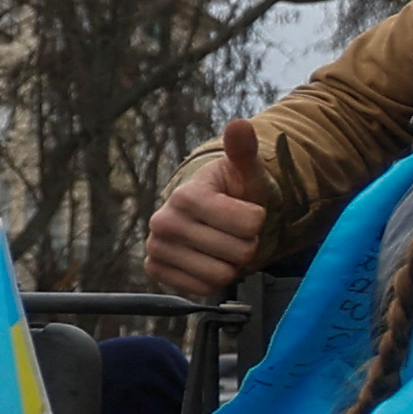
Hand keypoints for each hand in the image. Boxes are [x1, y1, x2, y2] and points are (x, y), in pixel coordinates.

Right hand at [141, 118, 270, 300]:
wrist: (207, 216)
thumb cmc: (232, 193)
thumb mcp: (244, 172)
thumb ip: (243, 151)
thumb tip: (239, 124)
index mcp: (186, 195)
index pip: (250, 224)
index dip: (257, 221)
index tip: (244, 211)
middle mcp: (162, 222)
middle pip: (239, 252)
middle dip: (247, 244)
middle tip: (233, 232)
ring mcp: (155, 248)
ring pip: (222, 275)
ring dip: (231, 264)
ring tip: (221, 245)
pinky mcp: (155, 271)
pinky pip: (203, 289)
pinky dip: (213, 278)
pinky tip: (207, 259)